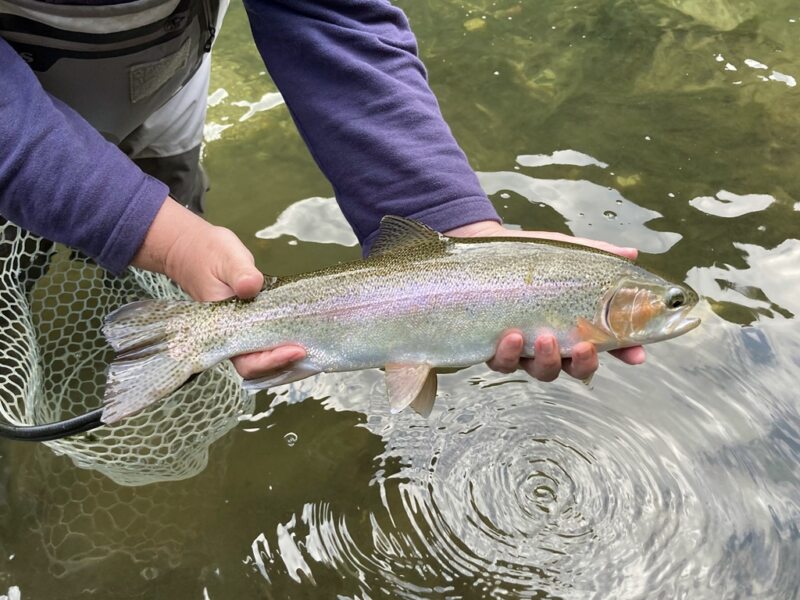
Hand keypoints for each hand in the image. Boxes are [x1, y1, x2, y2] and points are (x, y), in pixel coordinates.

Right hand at [131, 197, 305, 377]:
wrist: (192, 249)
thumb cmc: (208, 254)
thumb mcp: (227, 258)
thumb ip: (240, 273)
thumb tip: (251, 287)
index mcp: (223, 328)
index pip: (245, 361)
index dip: (270, 361)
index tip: (295, 349)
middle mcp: (231, 335)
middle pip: (256, 366)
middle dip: (282, 363)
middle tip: (308, 348)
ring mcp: (240, 329)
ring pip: (261, 357)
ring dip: (284, 356)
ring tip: (310, 345)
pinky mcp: (249, 320)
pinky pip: (265, 340)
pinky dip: (283, 343)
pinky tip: (301, 334)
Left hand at [444, 220, 645, 381]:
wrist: (487, 249)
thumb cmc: (533, 257)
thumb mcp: (567, 253)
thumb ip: (598, 256)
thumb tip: (631, 254)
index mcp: (576, 325)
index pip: (607, 346)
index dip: (625, 353)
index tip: (637, 355)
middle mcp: (552, 344)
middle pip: (574, 369)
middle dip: (583, 364)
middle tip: (583, 348)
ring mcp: (524, 349)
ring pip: (541, 371)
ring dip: (547, 360)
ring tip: (545, 338)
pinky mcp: (494, 347)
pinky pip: (503, 363)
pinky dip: (509, 355)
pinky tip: (512, 336)